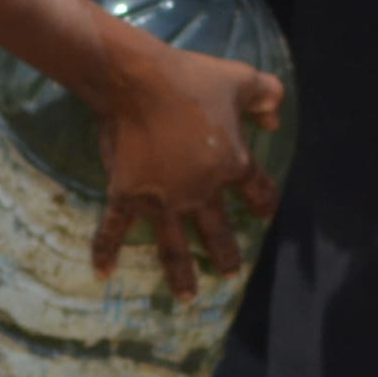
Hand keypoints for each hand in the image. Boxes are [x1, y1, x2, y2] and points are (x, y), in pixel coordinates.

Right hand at [84, 19, 282, 298]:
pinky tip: (102, 273)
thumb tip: (275, 120)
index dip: (263, 202)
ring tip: (188, 297)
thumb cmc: (191, 80)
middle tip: (230, 274)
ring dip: (181, 274)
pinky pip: (114, 229)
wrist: (139, 83)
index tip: (265, 213)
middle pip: (218, 230)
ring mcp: (162, 199)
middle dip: (225, 254)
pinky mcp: (127, 195)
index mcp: (232, 164)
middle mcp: (200, 192)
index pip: (256, 190)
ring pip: (174, 245)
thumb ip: (267, 96)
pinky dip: (105, 251)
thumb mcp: (241, 79)